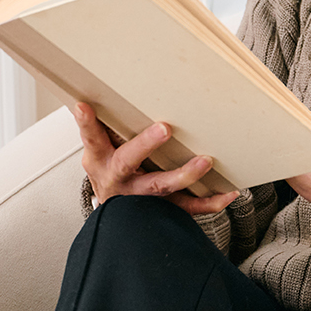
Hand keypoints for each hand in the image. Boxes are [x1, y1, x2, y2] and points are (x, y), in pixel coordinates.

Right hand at [74, 103, 240, 216]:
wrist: (113, 218)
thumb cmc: (110, 174)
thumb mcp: (100, 151)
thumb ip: (105, 127)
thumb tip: (102, 91)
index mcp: (100, 160)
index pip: (91, 138)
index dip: (86, 124)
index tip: (84, 107)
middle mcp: (118, 179)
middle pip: (128, 162)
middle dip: (145, 145)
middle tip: (164, 128)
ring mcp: (139, 197)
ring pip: (161, 187)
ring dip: (184, 174)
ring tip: (204, 161)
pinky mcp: (160, 210)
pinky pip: (186, 208)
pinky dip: (208, 202)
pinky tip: (226, 193)